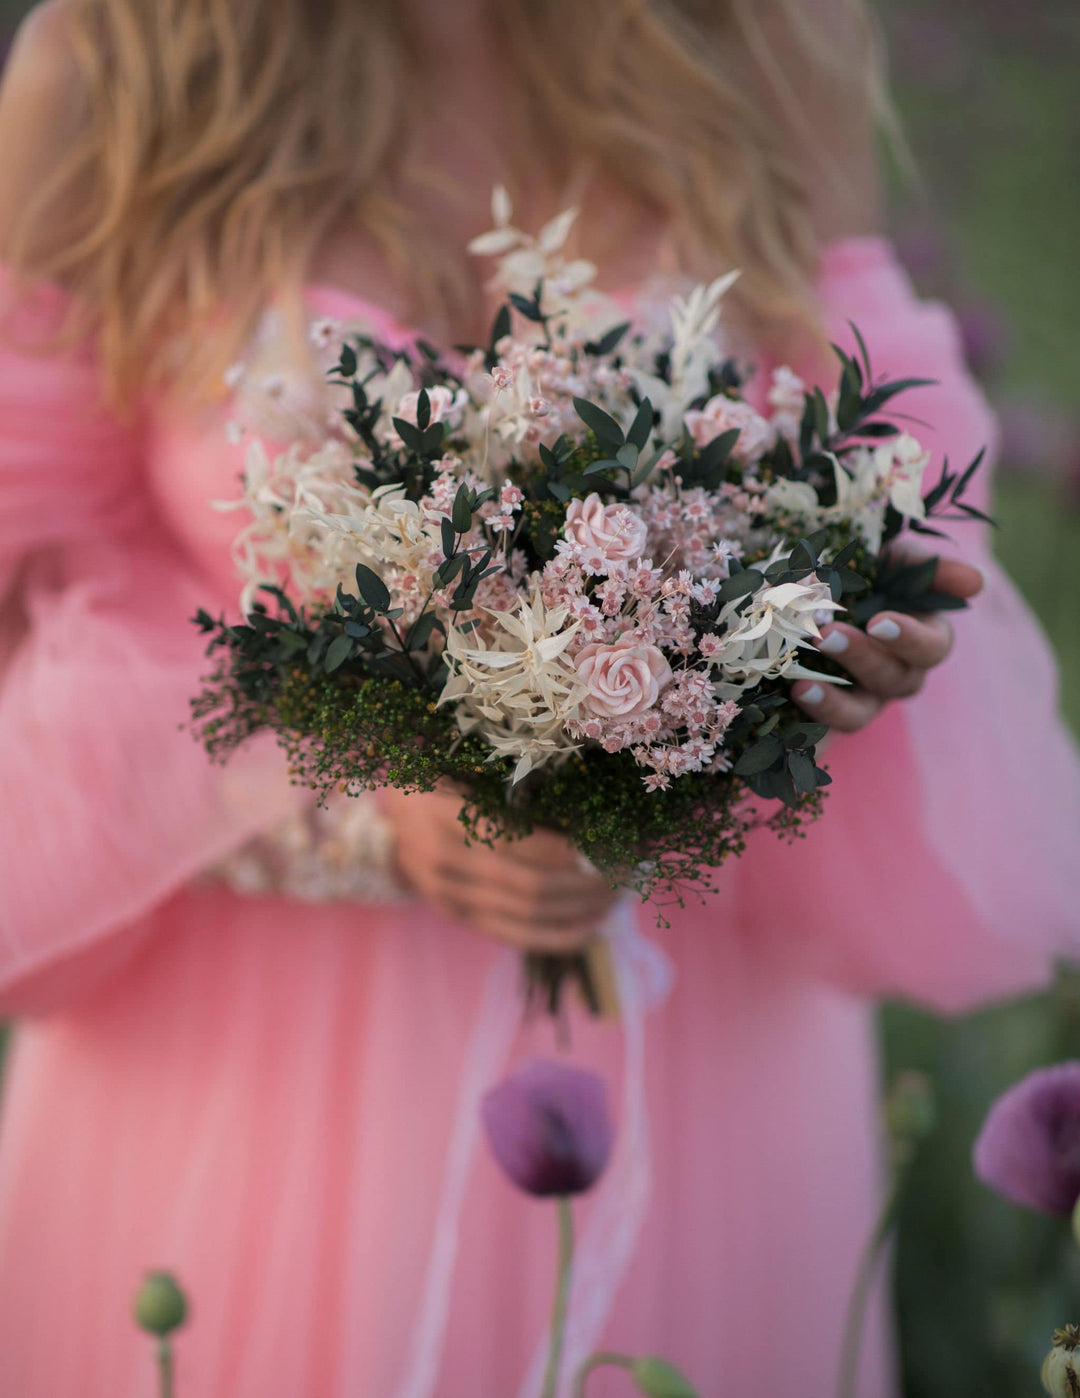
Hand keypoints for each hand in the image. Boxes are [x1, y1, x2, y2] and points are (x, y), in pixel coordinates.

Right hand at [381, 787, 617, 951]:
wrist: (383, 830)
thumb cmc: (435, 789)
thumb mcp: (460, 773)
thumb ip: (506, 787)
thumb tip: (584, 802)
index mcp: (447, 817)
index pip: (520, 842)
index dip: (569, 849)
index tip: (609, 843)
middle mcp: (447, 863)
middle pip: (530, 886)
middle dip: (585, 885)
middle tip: (625, 874)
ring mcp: (452, 898)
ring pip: (527, 916)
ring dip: (579, 912)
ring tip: (615, 898)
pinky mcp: (460, 919)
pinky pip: (515, 937)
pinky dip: (557, 937)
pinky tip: (591, 929)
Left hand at [791, 554, 983, 732]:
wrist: (795, 594)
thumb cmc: (855, 570)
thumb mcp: (885, 556)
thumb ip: (924, 563)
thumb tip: (976, 581)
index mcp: (918, 635)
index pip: (933, 646)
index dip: (910, 638)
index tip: (878, 621)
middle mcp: (895, 672)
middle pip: (897, 679)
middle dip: (863, 658)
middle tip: (828, 635)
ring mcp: (861, 699)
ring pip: (860, 712)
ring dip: (835, 699)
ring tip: (802, 682)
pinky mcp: (825, 716)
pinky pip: (824, 728)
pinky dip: (811, 713)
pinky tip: (793, 693)